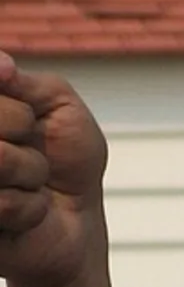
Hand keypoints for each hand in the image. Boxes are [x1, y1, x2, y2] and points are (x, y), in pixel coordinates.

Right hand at [0, 52, 108, 286]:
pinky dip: (27, 207)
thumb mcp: (60, 108)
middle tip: (32, 148)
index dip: (13, 105)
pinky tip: (25, 211)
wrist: (73, 223)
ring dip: (29, 171)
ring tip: (30, 182)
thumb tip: (1, 64)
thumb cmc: (66, 161)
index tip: (30, 114)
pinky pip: (3, 201)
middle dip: (23, 130)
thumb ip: (28, 82)